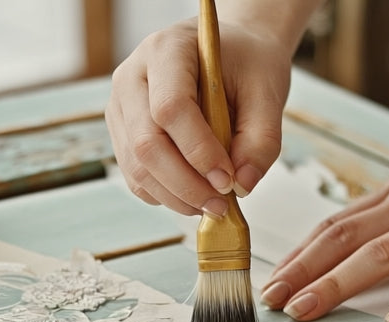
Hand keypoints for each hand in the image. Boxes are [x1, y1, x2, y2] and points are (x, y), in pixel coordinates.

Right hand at [105, 18, 292, 217]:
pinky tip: (196, 194)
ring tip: (214, 204)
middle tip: (222, 204)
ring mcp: (121, 107)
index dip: (198, 150)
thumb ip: (262, 138)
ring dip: (176, 196)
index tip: (229, 179)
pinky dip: (165, 195)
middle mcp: (132, 77)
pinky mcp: (123, 134)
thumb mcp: (267, 91)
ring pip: (137, 167)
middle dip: (185, 184)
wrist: (231, 52)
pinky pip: (136, 177)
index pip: (170, 107)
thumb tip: (242, 186)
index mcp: (166, 50)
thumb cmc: (247, 64)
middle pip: (146, 143)